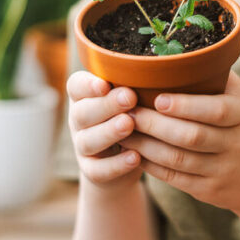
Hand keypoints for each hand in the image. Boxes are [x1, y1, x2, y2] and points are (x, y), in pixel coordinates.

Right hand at [66, 70, 141, 190]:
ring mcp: (82, 146)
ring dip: (108, 132)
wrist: (124, 158)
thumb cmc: (131, 114)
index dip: (88, 85)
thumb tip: (163, 69)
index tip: (105, 83)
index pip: (76, 85)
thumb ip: (136, 85)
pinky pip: (98, 170)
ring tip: (129, 124)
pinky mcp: (91, 170)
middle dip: (106, 105)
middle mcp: (79, 119)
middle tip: (130, 98)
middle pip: (82, 112)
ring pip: (87, 141)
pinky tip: (135, 157)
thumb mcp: (132, 97)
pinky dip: (116, 165)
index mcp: (85, 96)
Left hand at [120, 71, 239, 215]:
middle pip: (191, 136)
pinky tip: (134, 152)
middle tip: (127, 111)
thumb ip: (215, 77)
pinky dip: (151, 165)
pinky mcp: (208, 190)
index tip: (158, 98)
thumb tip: (174, 50)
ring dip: (146, 145)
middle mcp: (235, 144)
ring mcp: (222, 170)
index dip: (186, 106)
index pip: (217, 110)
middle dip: (155, 125)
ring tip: (123, 130)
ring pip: (178, 160)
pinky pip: (174, 178)